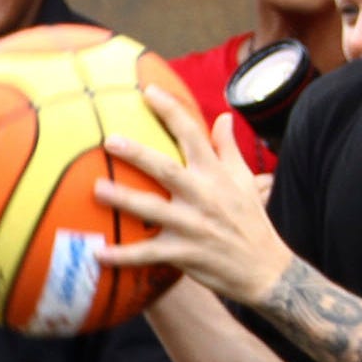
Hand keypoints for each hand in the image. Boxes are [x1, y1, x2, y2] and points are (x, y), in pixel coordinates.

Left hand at [92, 80, 295, 305]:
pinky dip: (123, 255)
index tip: (149, 91)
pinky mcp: (185, 254)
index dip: (171, 111)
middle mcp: (203, 196)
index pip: (192, 135)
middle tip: (110, 140)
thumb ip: (228, 148)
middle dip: (138, 154)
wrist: (266, 270)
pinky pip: (148, 254)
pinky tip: (98, 253)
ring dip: (124, 199)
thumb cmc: (251, 221)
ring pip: (153, 210)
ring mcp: (193, 226)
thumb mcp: (244, 181)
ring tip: (96, 189)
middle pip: (166, 170)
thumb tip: (222, 117)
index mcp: (216, 174)